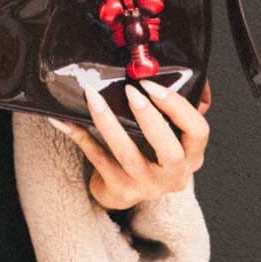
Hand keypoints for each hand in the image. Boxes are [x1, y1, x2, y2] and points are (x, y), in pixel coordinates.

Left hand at [51, 79, 210, 210]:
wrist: (124, 190)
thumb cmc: (150, 153)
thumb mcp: (173, 134)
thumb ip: (181, 108)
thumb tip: (190, 71)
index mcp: (192, 156)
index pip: (198, 131)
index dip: (177, 107)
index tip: (152, 85)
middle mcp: (174, 175)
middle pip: (169, 151)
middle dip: (149, 118)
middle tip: (130, 91)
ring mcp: (145, 186)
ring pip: (127, 154)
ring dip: (108, 123)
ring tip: (93, 97)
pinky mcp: (118, 189)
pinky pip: (97, 158)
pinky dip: (79, 135)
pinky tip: (62, 119)